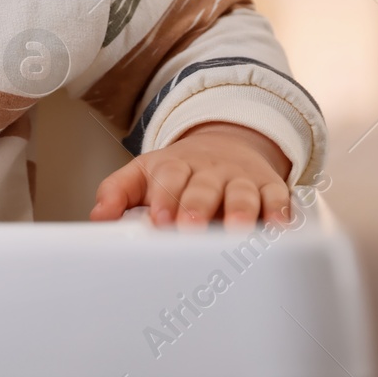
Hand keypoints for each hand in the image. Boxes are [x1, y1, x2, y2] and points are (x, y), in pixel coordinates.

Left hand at [90, 121, 291, 228]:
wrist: (224, 145)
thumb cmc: (179, 172)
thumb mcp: (143, 174)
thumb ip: (116, 192)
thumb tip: (97, 217)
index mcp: (174, 167)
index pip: (168, 177)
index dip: (163, 198)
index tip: (157, 220)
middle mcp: (209, 171)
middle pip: (203, 186)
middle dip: (196, 206)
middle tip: (189, 227)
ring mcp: (240, 178)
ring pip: (242, 193)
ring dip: (240, 212)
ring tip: (236, 231)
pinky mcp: (269, 187)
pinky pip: (277, 197)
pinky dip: (280, 211)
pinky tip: (278, 227)